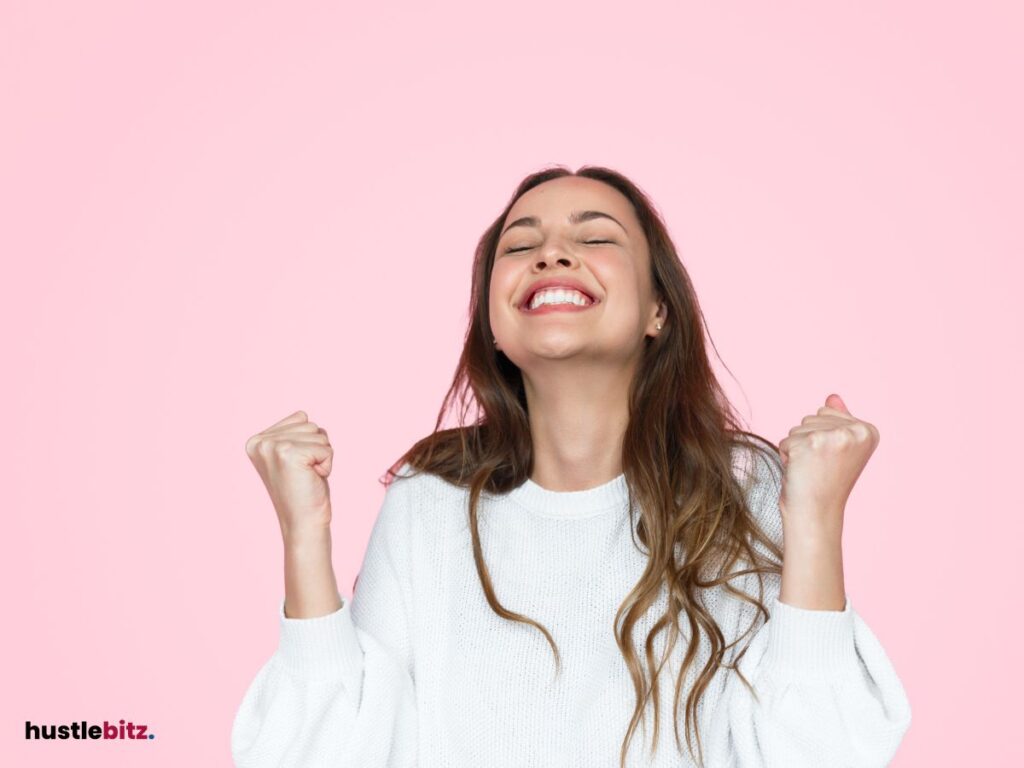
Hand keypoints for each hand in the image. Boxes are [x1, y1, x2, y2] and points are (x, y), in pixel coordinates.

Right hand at [245, 410, 334, 539]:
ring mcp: (272, 447)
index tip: (296, 467)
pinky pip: (326, 447)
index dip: (308, 443)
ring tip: (307, 476)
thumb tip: (303, 413)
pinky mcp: (289, 453)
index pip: (300, 418)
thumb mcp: (292, 456)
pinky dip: (327, 464)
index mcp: (256, 440)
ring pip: (319, 434)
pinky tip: (313, 479)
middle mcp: (260, 442)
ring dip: (321, 456)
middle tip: (303, 474)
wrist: (302, 523)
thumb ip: (293, 433)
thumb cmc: (303, 491)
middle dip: (316, 449)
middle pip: (310, 424)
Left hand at [777, 394, 878, 538]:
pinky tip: (800, 472)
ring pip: (797, 428)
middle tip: (819, 467)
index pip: (826, 412)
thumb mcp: (838, 449)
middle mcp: (855, 432)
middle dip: (807, 441)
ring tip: (810, 470)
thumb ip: (838, 420)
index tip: (832, 460)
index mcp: (868, 431)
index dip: (821, 437)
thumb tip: (832, 396)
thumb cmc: (825, 483)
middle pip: (810, 418)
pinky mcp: (811, 444)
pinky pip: (785, 440)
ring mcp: (834, 437)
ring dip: (797, 449)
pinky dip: (786, 456)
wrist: (816, 513)